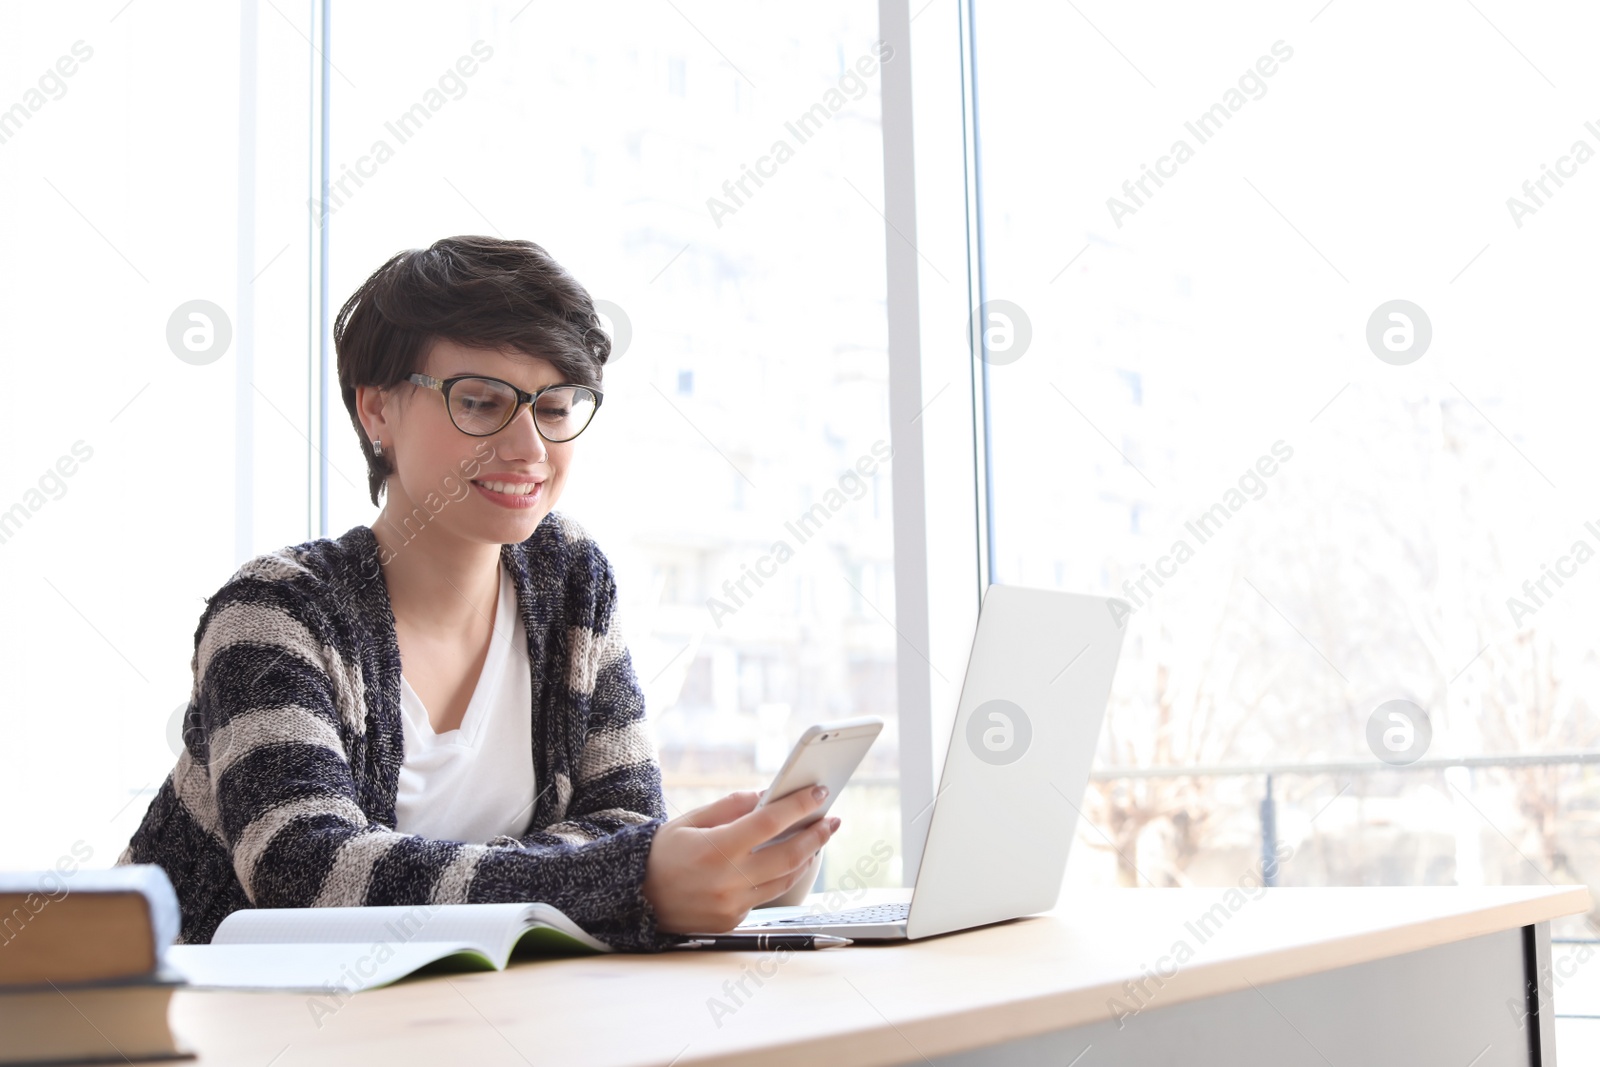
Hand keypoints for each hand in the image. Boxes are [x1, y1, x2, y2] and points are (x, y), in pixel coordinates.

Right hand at [642, 785, 839, 933]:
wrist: (636, 899)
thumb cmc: (662, 853)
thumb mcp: (690, 821)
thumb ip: (730, 807)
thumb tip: (765, 796)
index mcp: (716, 848)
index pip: (770, 822)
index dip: (799, 806)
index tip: (819, 793)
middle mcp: (728, 880)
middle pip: (789, 856)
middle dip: (816, 835)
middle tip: (831, 820)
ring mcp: (732, 905)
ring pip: (784, 879)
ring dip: (805, 858)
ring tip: (816, 838)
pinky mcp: (733, 921)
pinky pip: (766, 895)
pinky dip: (780, 876)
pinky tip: (787, 861)